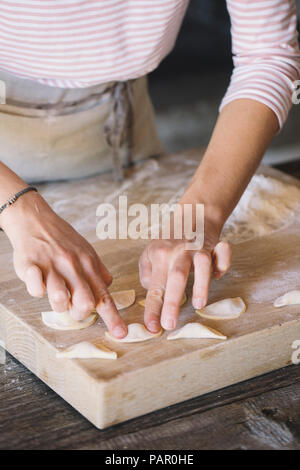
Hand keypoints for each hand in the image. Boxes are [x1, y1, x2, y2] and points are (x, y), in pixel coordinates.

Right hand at [0, 191, 126, 337]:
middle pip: (85, 304)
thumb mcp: (86, 250)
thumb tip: (108, 287)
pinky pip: (35, 290)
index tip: (121, 334)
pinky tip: (38, 278)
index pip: (104, 296)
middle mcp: (73, 266)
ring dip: (57, 303)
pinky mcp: (31, 266)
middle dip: (80, 314)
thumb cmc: (62, 238)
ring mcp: (52, 266)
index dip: (113, 318)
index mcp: (89, 264)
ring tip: (54, 290)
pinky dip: (36, 290)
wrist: (35, 219)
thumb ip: (98, 271)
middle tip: (72, 306)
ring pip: (60, 301)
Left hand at [139, 217, 230, 332]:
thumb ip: (147, 274)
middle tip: (169, 325)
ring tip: (198, 304)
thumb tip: (152, 291)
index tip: (152, 328)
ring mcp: (198, 248)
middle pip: (175, 277)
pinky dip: (223, 262)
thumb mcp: (150, 253)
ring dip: (201, 284)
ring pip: (201, 265)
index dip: (152, 308)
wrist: (192, 215)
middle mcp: (178, 252)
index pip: (155, 286)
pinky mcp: (215, 245)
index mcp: (160, 255)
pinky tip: (218, 274)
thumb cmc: (169, 241)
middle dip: (172, 302)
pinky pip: (222, 254)